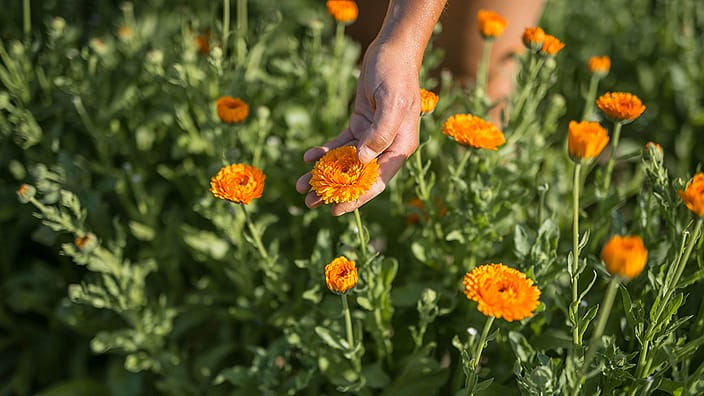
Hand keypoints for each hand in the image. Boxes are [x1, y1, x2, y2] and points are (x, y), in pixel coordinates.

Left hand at [296, 39, 420, 215]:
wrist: (391, 51)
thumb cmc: (395, 75)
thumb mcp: (391, 102)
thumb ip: (380, 134)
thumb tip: (362, 162)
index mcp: (400, 147)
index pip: (376, 181)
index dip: (355, 198)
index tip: (334, 211)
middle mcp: (386, 147)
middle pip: (357, 177)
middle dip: (333, 191)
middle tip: (308, 201)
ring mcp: (372, 137)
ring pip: (345, 163)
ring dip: (323, 175)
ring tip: (299, 186)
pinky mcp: (359, 126)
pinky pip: (340, 144)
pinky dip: (324, 152)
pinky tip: (307, 158)